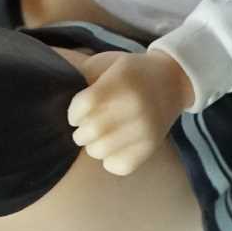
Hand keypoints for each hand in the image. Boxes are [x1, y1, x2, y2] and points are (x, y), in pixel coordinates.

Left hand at [67, 49, 193, 175]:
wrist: (172, 80)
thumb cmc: (130, 73)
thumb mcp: (108, 64)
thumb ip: (84, 78)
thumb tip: (58, 101)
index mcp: (123, 81)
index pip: (86, 104)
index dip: (74, 113)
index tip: (75, 114)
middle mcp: (136, 106)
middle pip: (92, 130)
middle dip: (80, 133)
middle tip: (83, 129)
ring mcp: (146, 129)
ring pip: (101, 151)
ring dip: (92, 147)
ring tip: (97, 139)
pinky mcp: (151, 146)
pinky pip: (119, 166)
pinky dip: (109, 161)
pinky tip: (112, 149)